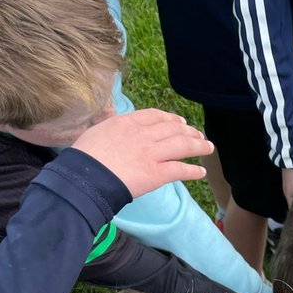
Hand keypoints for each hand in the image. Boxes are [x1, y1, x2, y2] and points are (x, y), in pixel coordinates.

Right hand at [73, 109, 213, 196]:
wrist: (85, 177)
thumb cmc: (84, 157)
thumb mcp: (95, 132)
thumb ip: (109, 127)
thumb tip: (111, 125)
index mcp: (127, 123)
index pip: (154, 116)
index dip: (170, 118)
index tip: (179, 121)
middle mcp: (143, 135)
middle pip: (173, 128)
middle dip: (189, 131)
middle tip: (198, 134)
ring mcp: (151, 154)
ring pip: (182, 145)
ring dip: (198, 145)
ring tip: (208, 148)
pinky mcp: (156, 173)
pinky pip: (179, 170)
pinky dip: (192, 171)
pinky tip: (201, 172)